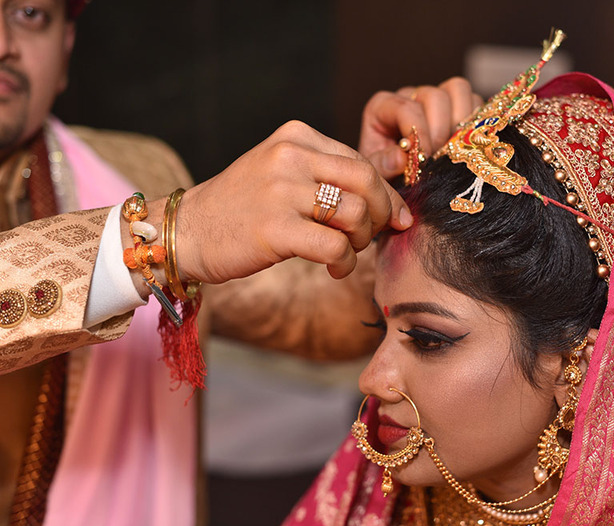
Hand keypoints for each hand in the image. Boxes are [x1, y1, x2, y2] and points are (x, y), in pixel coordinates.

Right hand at [174, 121, 411, 282]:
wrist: (188, 230)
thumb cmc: (242, 207)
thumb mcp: (281, 172)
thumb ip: (327, 174)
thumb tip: (389, 192)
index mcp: (295, 136)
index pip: (360, 161)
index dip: (386, 193)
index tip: (394, 217)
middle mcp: (289, 156)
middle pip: (367, 182)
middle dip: (383, 214)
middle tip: (374, 236)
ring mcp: (281, 190)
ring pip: (356, 214)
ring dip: (361, 241)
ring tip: (346, 252)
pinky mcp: (275, 228)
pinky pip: (336, 246)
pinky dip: (345, 263)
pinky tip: (334, 269)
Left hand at [359, 77, 481, 177]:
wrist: (398, 182)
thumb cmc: (385, 174)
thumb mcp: (377, 173)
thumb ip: (383, 165)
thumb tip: (400, 157)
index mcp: (383, 107)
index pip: (406, 107)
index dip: (418, 132)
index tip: (421, 160)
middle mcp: (410, 97)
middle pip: (434, 95)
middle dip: (440, 131)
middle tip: (437, 158)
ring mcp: (435, 100)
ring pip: (458, 89)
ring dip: (461, 122)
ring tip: (453, 150)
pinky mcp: (457, 107)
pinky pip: (476, 101)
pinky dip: (475, 123)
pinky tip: (465, 147)